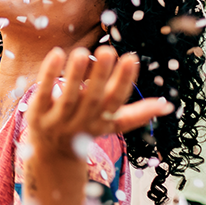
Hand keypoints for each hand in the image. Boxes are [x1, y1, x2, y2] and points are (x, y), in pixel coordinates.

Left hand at [24, 46, 173, 161]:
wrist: (52, 155)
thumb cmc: (86, 130)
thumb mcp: (112, 124)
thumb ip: (137, 114)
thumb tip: (168, 106)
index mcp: (102, 122)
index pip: (115, 103)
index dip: (123, 82)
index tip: (131, 58)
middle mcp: (81, 123)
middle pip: (92, 100)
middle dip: (100, 76)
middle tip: (107, 50)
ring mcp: (58, 120)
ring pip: (68, 97)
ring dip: (75, 74)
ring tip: (82, 52)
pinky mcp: (37, 114)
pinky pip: (44, 93)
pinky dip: (49, 75)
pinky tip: (57, 53)